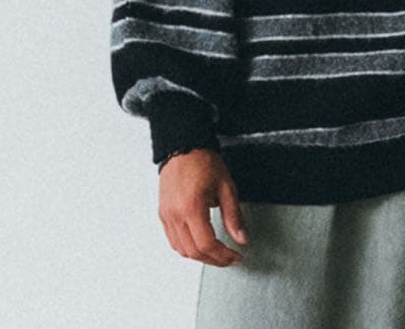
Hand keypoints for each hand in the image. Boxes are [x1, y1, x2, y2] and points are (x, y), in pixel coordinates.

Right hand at [158, 148, 247, 265]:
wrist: (183, 146)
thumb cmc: (202, 160)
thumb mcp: (226, 186)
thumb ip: (234, 215)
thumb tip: (241, 238)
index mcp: (191, 207)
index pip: (206, 244)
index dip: (223, 255)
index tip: (235, 256)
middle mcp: (175, 214)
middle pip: (193, 251)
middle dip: (214, 260)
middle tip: (229, 259)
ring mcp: (167, 215)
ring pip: (181, 250)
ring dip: (200, 256)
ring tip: (217, 254)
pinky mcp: (163, 214)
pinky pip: (173, 240)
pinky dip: (187, 248)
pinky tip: (200, 245)